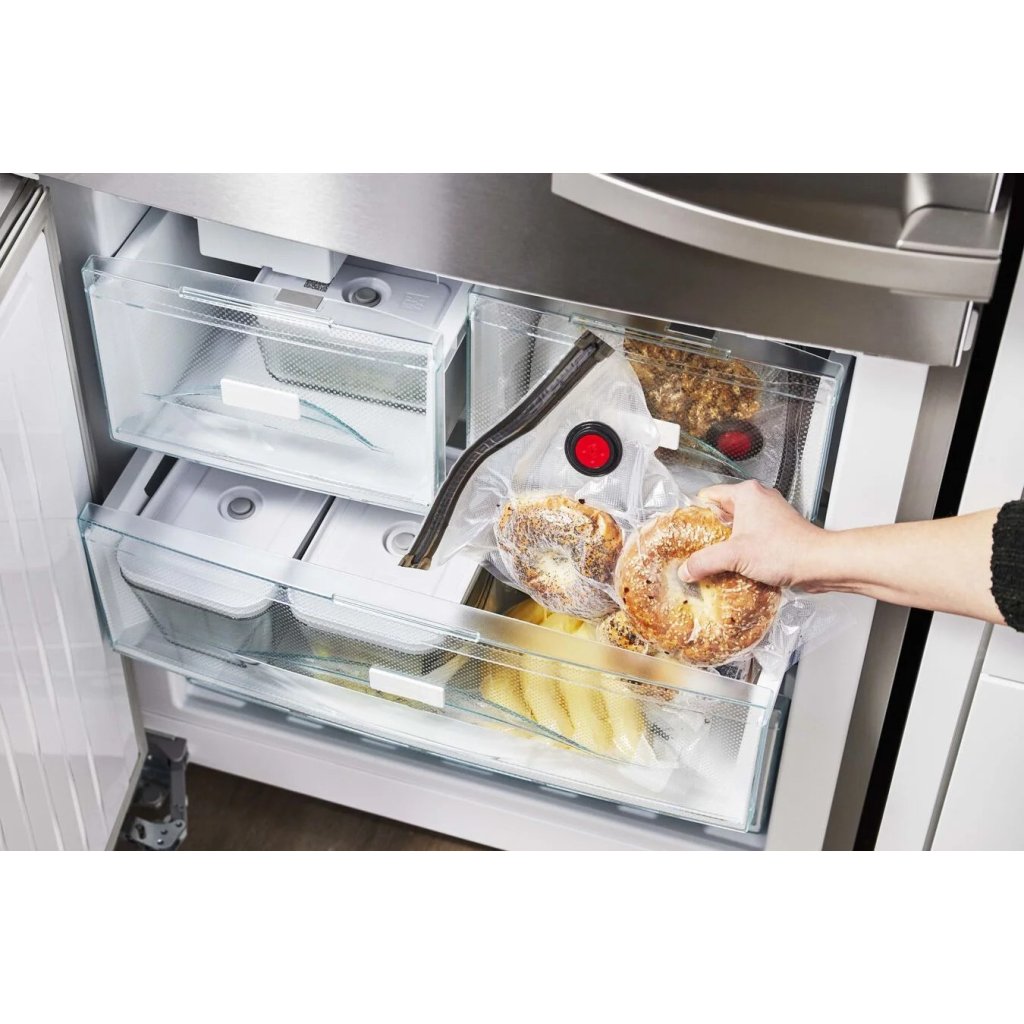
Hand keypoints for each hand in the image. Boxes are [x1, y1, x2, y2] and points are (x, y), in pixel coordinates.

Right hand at [681, 480, 827, 588]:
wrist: (819, 564)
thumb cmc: (786, 550)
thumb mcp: (735, 555)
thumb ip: (704, 562)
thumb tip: (686, 569)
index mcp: (746, 493)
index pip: (708, 496)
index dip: (694, 515)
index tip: (685, 532)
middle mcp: (758, 499)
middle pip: (721, 513)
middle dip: (709, 534)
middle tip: (697, 550)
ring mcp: (769, 515)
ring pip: (736, 527)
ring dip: (726, 544)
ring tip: (714, 560)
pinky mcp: (777, 531)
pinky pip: (750, 538)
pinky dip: (742, 550)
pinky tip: (735, 567)